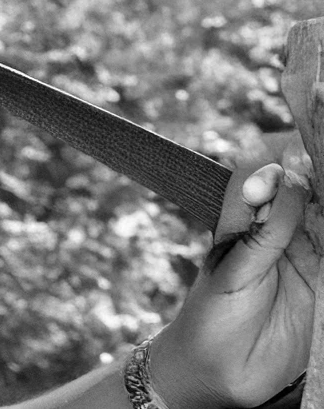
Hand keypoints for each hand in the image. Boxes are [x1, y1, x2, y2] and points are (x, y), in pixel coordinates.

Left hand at [149, 163, 316, 408]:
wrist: (218, 371)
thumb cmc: (211, 314)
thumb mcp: (234, 268)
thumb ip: (266, 230)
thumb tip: (291, 179)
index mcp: (244, 219)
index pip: (265, 172)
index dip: (280, 159)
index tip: (296, 152)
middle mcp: (276, 231)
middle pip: (304, 190)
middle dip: (313, 175)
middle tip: (316, 167)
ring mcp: (304, 256)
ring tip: (323, 203)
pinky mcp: (322, 284)